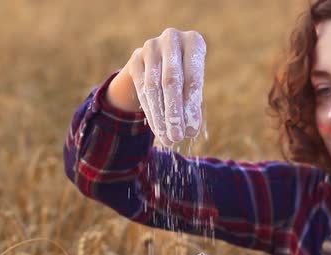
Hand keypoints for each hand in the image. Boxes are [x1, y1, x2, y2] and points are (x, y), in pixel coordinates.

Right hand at [111, 28, 206, 145]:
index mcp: (194, 42)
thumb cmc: (187, 74)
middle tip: (177, 137)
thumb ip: (192, 104)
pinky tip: (157, 128)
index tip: (191, 132)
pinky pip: (141, 89)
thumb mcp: (194, 86)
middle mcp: (171, 39)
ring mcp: (150, 46)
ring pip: (153, 88)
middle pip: (171, 82)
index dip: (191, 107)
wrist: (162, 59)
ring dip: (160, 116)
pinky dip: (150, 111)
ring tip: (167, 139)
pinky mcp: (135, 58)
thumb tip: (190, 131)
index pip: (193, 79)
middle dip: (174, 113)